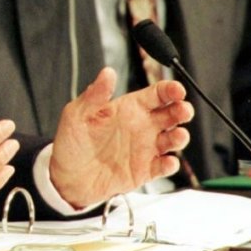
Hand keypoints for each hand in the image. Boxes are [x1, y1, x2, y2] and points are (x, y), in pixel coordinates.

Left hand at [49, 67, 192, 207]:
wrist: (67, 177)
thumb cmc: (72, 142)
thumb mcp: (77, 114)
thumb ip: (94, 94)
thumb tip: (107, 73)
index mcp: (127, 108)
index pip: (155, 94)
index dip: (169, 89)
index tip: (177, 89)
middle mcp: (141, 127)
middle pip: (171, 114)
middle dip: (182, 110)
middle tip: (183, 110)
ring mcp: (145, 149)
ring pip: (173, 139)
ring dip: (180, 136)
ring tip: (176, 135)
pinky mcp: (145, 170)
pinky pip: (164, 166)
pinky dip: (170, 164)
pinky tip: (167, 161)